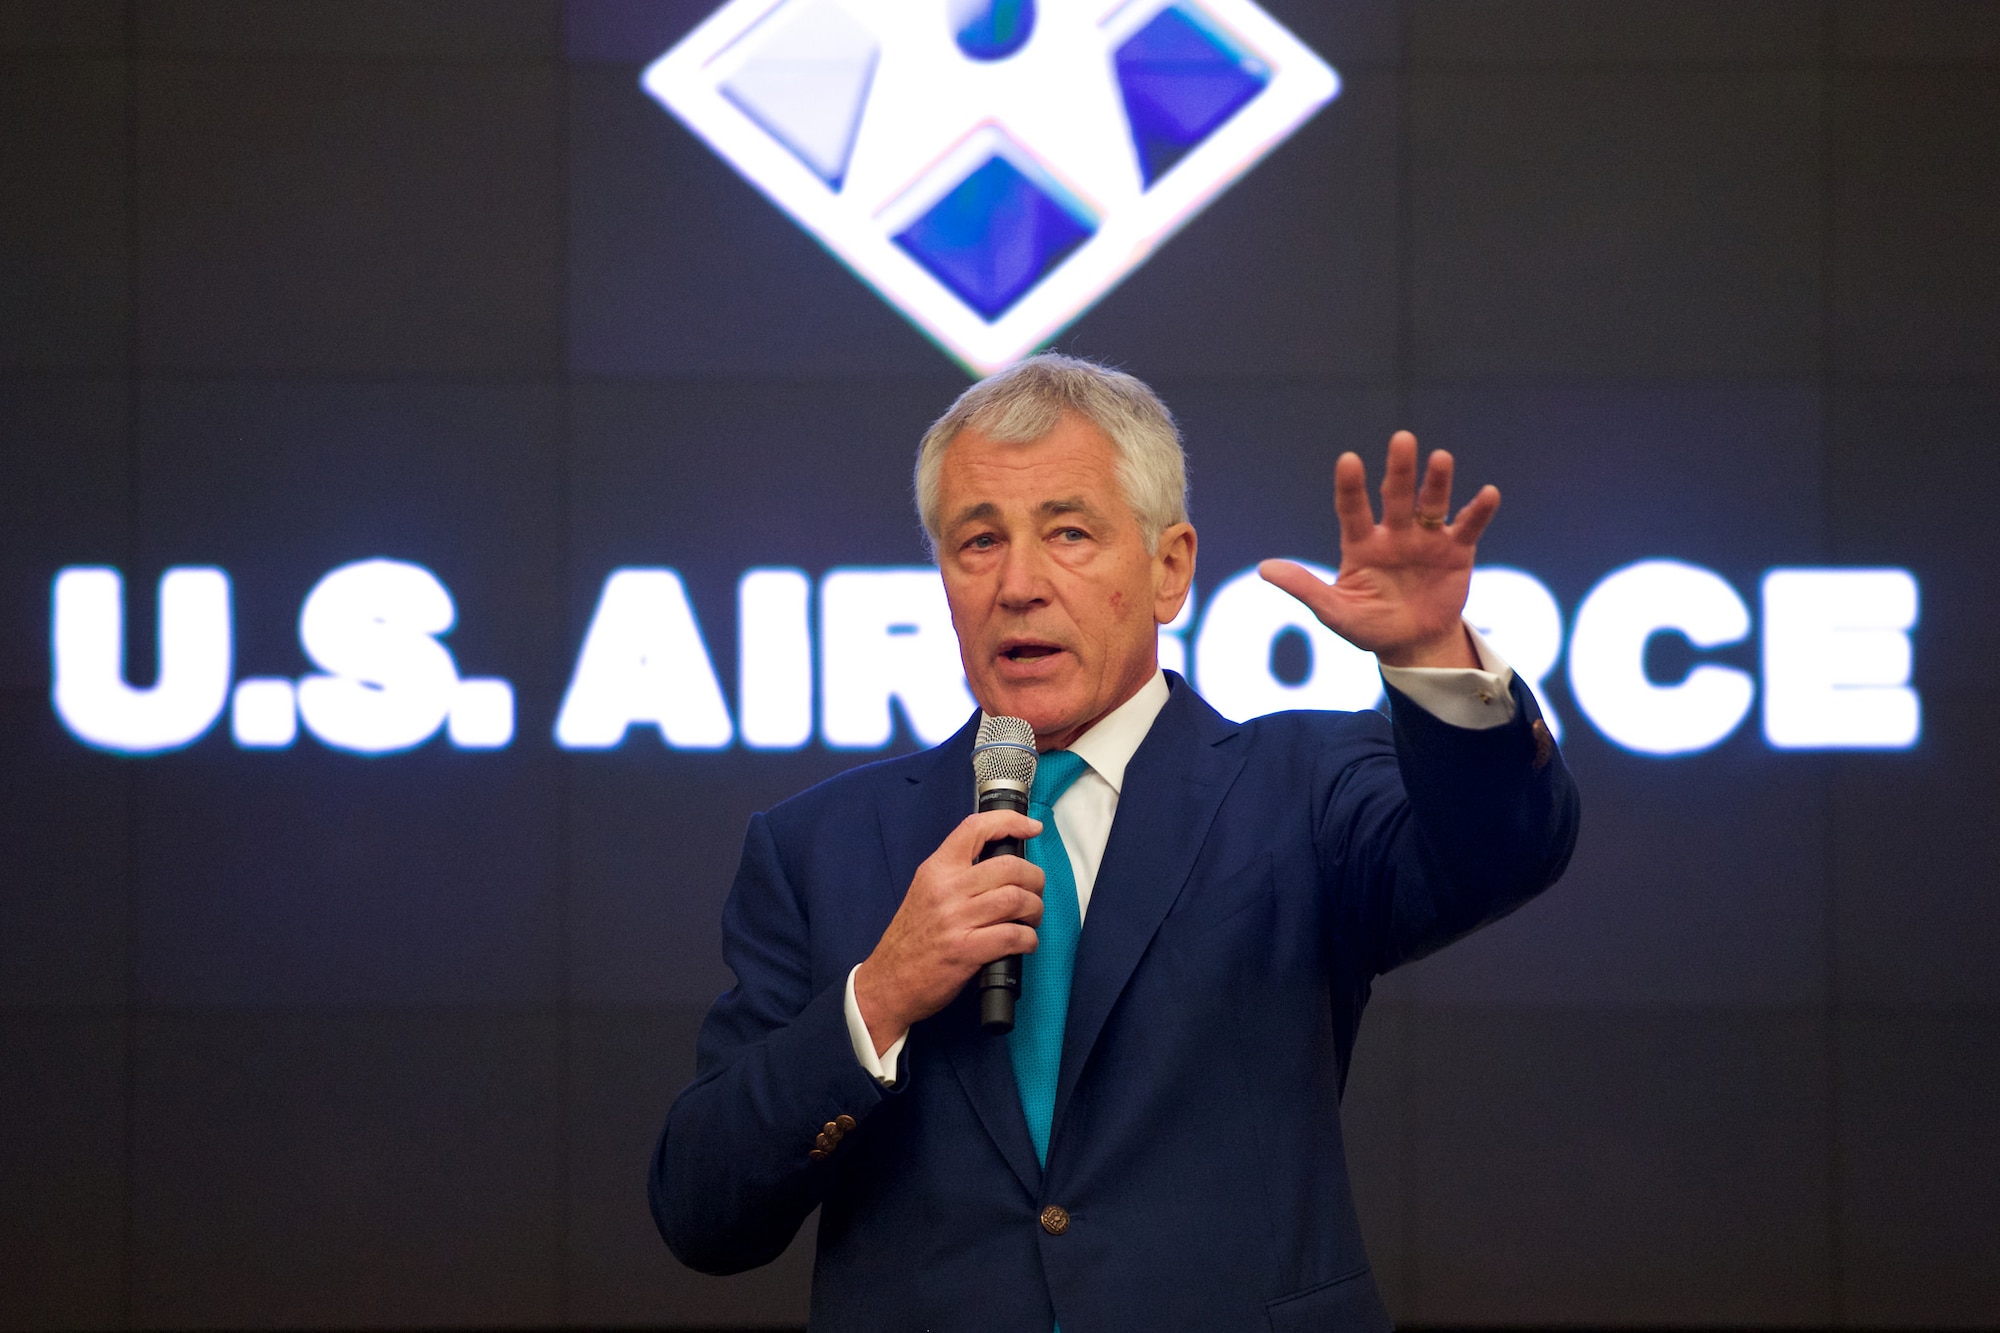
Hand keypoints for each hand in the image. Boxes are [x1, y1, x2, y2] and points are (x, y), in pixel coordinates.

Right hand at [853, 810, 1045, 1055]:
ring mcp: (955, 920)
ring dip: (1035, 909)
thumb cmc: (910, 940)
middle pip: (1009, 867)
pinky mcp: (965, 951)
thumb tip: (1002, 866)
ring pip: (1016, 899)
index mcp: (936, 870)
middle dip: (1034, 879)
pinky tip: (1025, 943)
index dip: (1010, 822)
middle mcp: (946, 889)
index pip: (975, 828)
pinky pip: (1013, 936)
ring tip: (1031, 918)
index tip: (1032, 827)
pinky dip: (1029, 939)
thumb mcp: (925, 892)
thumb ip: (956, 875)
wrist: (887, 982)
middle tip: (1035, 892)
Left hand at [1259, 430, 1499, 668]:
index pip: (1353, 509)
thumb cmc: (1369, 625)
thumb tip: (1264, 569)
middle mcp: (1394, 533)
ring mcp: (1427, 538)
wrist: (1413, 644)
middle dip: (1400, 469)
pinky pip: (1469, 526)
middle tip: (1402, 439)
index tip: (1348, 460)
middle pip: (1396, 496)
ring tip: (1441, 458)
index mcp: (1362, 544)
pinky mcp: (1456, 550)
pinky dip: (1478, 510)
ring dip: (1438, 481)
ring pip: (1432, 503)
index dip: (1351, 486)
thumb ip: (1305, 588)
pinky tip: (1488, 494)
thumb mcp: (1334, 611)